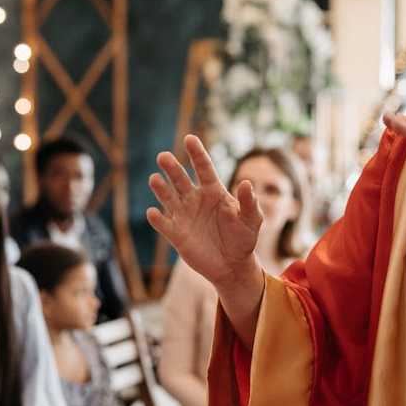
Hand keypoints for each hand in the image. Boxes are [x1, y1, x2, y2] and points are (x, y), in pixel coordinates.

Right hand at [147, 136, 262, 292]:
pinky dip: (157, 219)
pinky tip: (153, 213)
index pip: (204, 168)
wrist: (232, 266)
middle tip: (163, 156)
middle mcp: (195, 200)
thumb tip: (247, 182)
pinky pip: (164, 224)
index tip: (190, 139)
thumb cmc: (244, 239)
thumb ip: (249, 202)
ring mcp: (184, 216)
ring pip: (168, 197)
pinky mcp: (176, 234)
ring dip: (161, 188)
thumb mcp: (252, 220)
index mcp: (214, 192)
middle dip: (172, 168)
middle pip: (181, 179)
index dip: (197, 154)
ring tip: (154, 179)